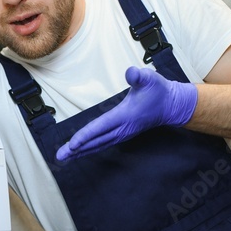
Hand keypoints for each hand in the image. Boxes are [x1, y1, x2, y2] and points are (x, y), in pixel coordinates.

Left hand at [56, 66, 198, 160]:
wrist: (171, 105)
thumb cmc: (159, 91)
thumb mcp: (149, 79)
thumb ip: (139, 76)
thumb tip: (130, 73)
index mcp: (124, 116)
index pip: (101, 127)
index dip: (85, 136)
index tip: (72, 145)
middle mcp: (122, 128)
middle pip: (95, 141)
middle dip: (77, 149)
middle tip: (59, 156)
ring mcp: (122, 133)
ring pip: (98, 144)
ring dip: (81, 151)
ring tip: (65, 157)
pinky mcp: (122, 134)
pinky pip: (103, 143)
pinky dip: (90, 148)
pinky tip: (80, 151)